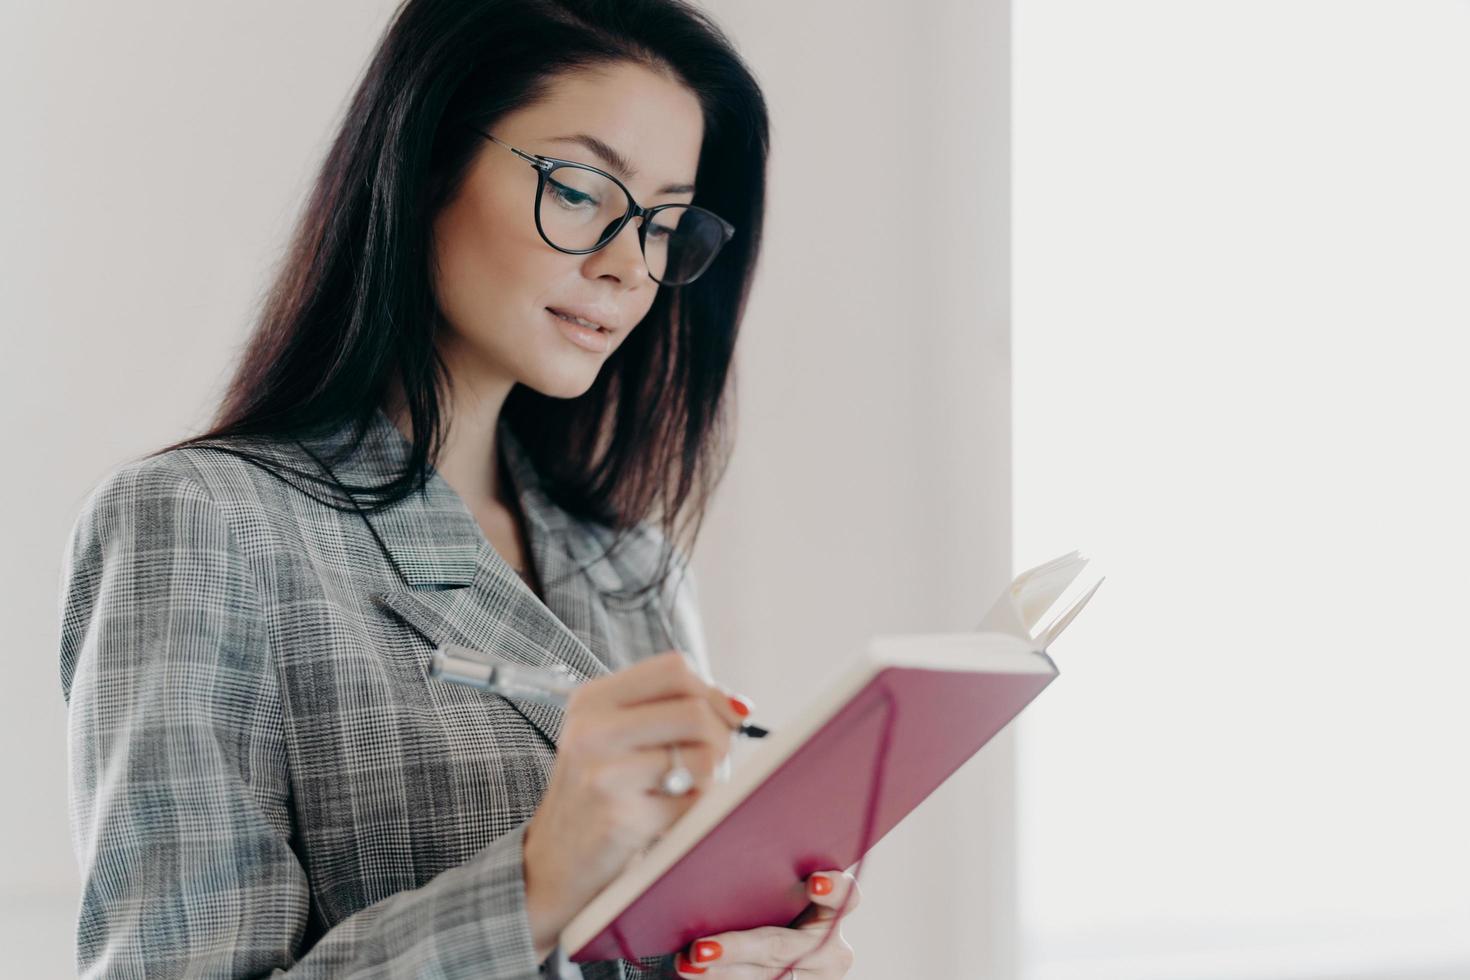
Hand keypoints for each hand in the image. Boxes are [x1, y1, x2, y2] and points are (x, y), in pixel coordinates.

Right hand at [523, 651, 748, 962]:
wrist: (553, 862)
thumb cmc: (598, 792)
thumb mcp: (612, 734)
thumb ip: (666, 709)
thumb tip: (740, 707)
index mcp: (593, 699)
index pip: (674, 669)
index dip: (712, 691)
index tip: (724, 715)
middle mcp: (593, 730)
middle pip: (696, 710)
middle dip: (723, 735)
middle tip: (715, 757)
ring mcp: (605, 774)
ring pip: (704, 756)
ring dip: (710, 776)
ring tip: (684, 787)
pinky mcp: (623, 817)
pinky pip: (694, 802)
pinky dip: (694, 808)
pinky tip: (667, 814)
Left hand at [673, 869, 860, 977]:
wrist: (777, 956)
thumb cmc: (770, 906)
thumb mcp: (778, 895)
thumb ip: (767, 882)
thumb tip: (715, 855)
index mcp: (831, 913)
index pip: (846, 896)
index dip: (833, 888)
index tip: (813, 881)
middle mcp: (830, 950)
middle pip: (784, 947)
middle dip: (738, 948)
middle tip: (700, 949)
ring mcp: (812, 977)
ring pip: (767, 977)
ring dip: (722, 973)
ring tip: (688, 964)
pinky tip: (695, 975)